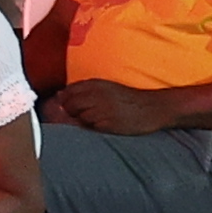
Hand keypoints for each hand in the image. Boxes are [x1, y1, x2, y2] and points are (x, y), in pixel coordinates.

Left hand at [50, 77, 169, 134]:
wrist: (153, 108)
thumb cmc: (128, 100)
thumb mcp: (106, 88)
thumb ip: (84, 91)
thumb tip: (58, 95)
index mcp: (96, 84)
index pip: (68, 91)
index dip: (64, 101)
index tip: (68, 108)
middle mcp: (97, 94)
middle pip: (70, 105)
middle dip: (70, 113)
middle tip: (82, 118)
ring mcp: (103, 108)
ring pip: (80, 117)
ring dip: (83, 121)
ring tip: (97, 121)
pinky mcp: (109, 122)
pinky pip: (92, 127)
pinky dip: (93, 128)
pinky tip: (104, 126)